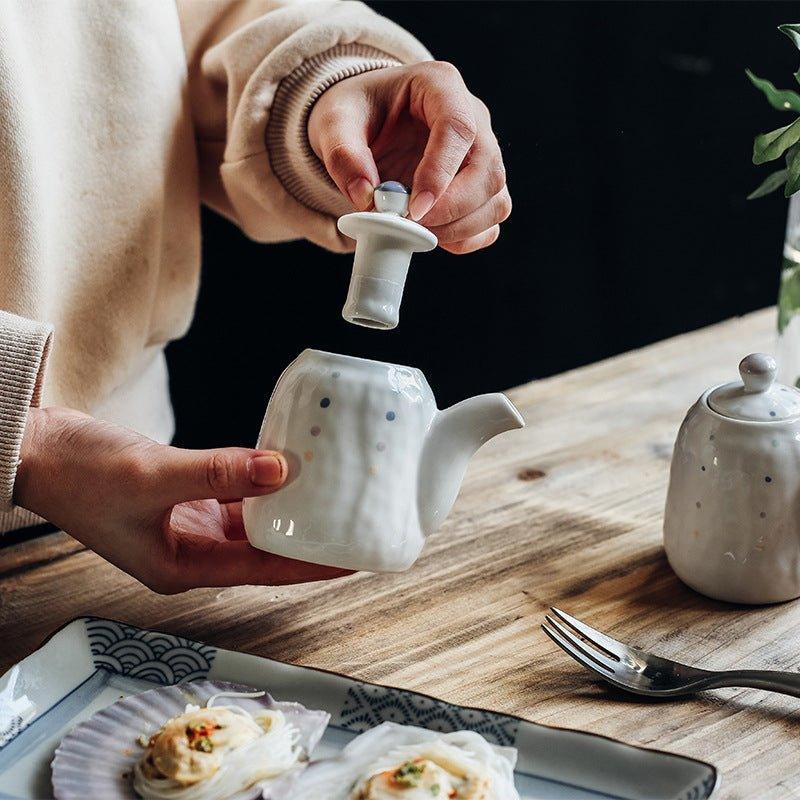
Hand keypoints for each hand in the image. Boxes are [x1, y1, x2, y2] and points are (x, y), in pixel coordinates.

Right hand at [14, 407, 351, 592]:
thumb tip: (282, 469)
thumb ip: (219, 472)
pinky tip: (288, 472)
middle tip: (354, 528)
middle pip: (265, 552)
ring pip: (253, 524)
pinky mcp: (186, 500)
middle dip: (308, 543)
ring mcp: (189, 526)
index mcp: (181, 567)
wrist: (39, 451)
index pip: (263, 570)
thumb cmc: (80, 475)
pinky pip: (237, 497)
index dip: (310, 566)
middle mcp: (190, 553)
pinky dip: (262, 487)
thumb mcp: (154, 476)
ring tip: (333, 501)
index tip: (351, 559)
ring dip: (289, 513)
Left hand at [308, 61, 510, 253]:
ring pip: (496, 198)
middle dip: (453, 208)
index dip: (440, 172)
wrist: (364, 124)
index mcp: (441, 87)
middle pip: (488, 169)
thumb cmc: (356, 113)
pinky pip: (491, 220)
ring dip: (462, 227)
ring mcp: (482, 155)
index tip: (414, 207)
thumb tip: (366, 199)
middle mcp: (473, 118)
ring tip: (419, 231)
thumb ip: (343, 155)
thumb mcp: (335, 121)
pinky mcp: (479, 188)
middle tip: (414, 224)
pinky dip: (468, 238)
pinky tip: (435, 237)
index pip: (458, 128)